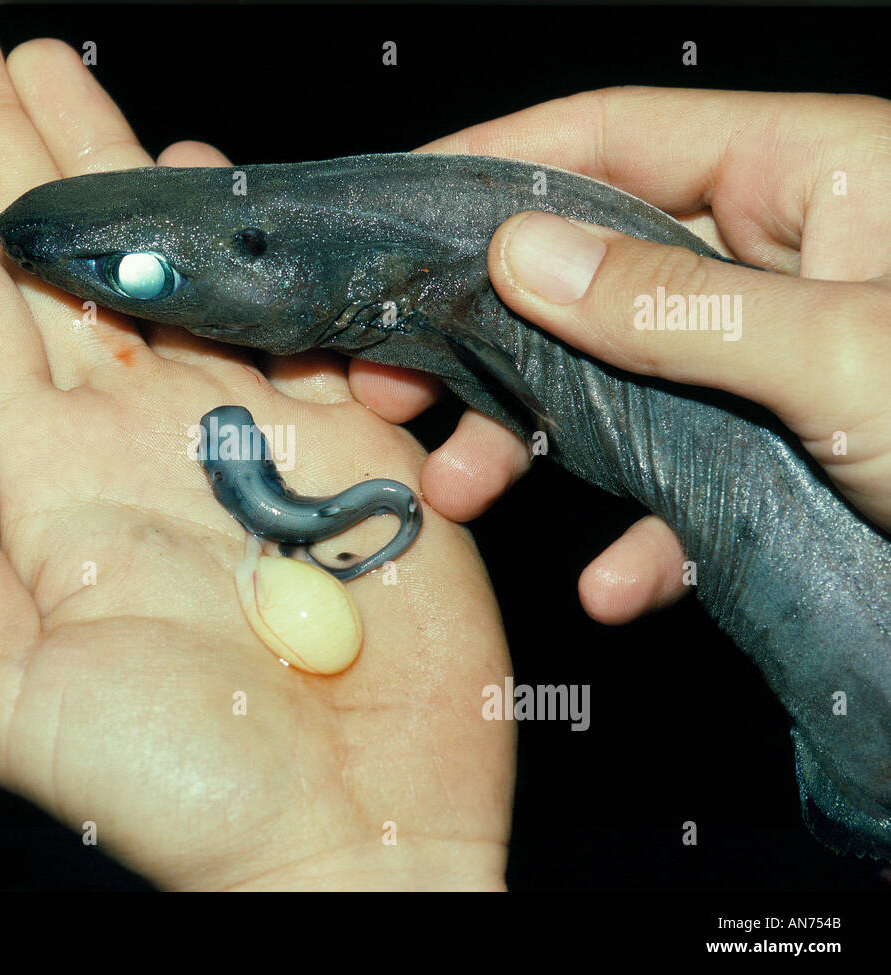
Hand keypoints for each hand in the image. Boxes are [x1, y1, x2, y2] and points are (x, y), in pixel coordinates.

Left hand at [0, 5, 511, 889]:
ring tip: (57, 64)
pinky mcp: (339, 440)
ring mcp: (236, 430)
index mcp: (44, 488)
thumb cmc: (184, 795)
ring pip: (163, 260)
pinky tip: (213, 172)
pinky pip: (287, 312)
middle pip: (49, 254)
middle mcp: (131, 440)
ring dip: (114, 159)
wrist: (349, 834)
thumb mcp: (5, 699)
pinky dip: (253, 239)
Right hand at [348, 88, 890, 623]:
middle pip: (590, 265)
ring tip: (462, 492)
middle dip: (486, 333)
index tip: (393, 211)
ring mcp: (778, 360)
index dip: (492, 161)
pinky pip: (687, 477)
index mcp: (808, 179)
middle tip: (390, 381)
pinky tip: (620, 583)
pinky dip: (643, 534)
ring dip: (536, 443)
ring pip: (620, 381)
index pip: (613, 134)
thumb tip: (520, 252)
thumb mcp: (841, 355)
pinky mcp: (787, 455)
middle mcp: (782, 257)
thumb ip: (674, 303)